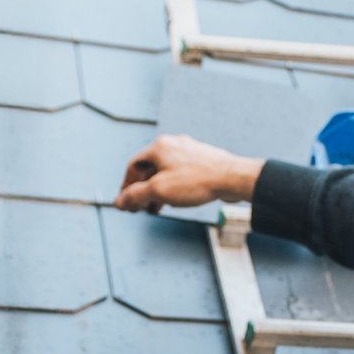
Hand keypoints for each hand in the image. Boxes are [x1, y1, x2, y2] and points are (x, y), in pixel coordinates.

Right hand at [116, 133, 261, 212]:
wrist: (234, 178)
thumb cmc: (197, 181)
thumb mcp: (159, 191)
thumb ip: (136, 196)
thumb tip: (119, 202)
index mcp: (159, 147)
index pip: (133, 166)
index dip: (126, 186)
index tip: (126, 203)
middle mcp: (174, 145)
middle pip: (149, 169)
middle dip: (143, 190)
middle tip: (140, 208)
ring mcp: (190, 152)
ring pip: (166, 172)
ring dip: (158, 191)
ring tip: (156, 209)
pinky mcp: (203, 161)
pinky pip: (181, 174)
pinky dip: (174, 187)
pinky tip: (176, 201)